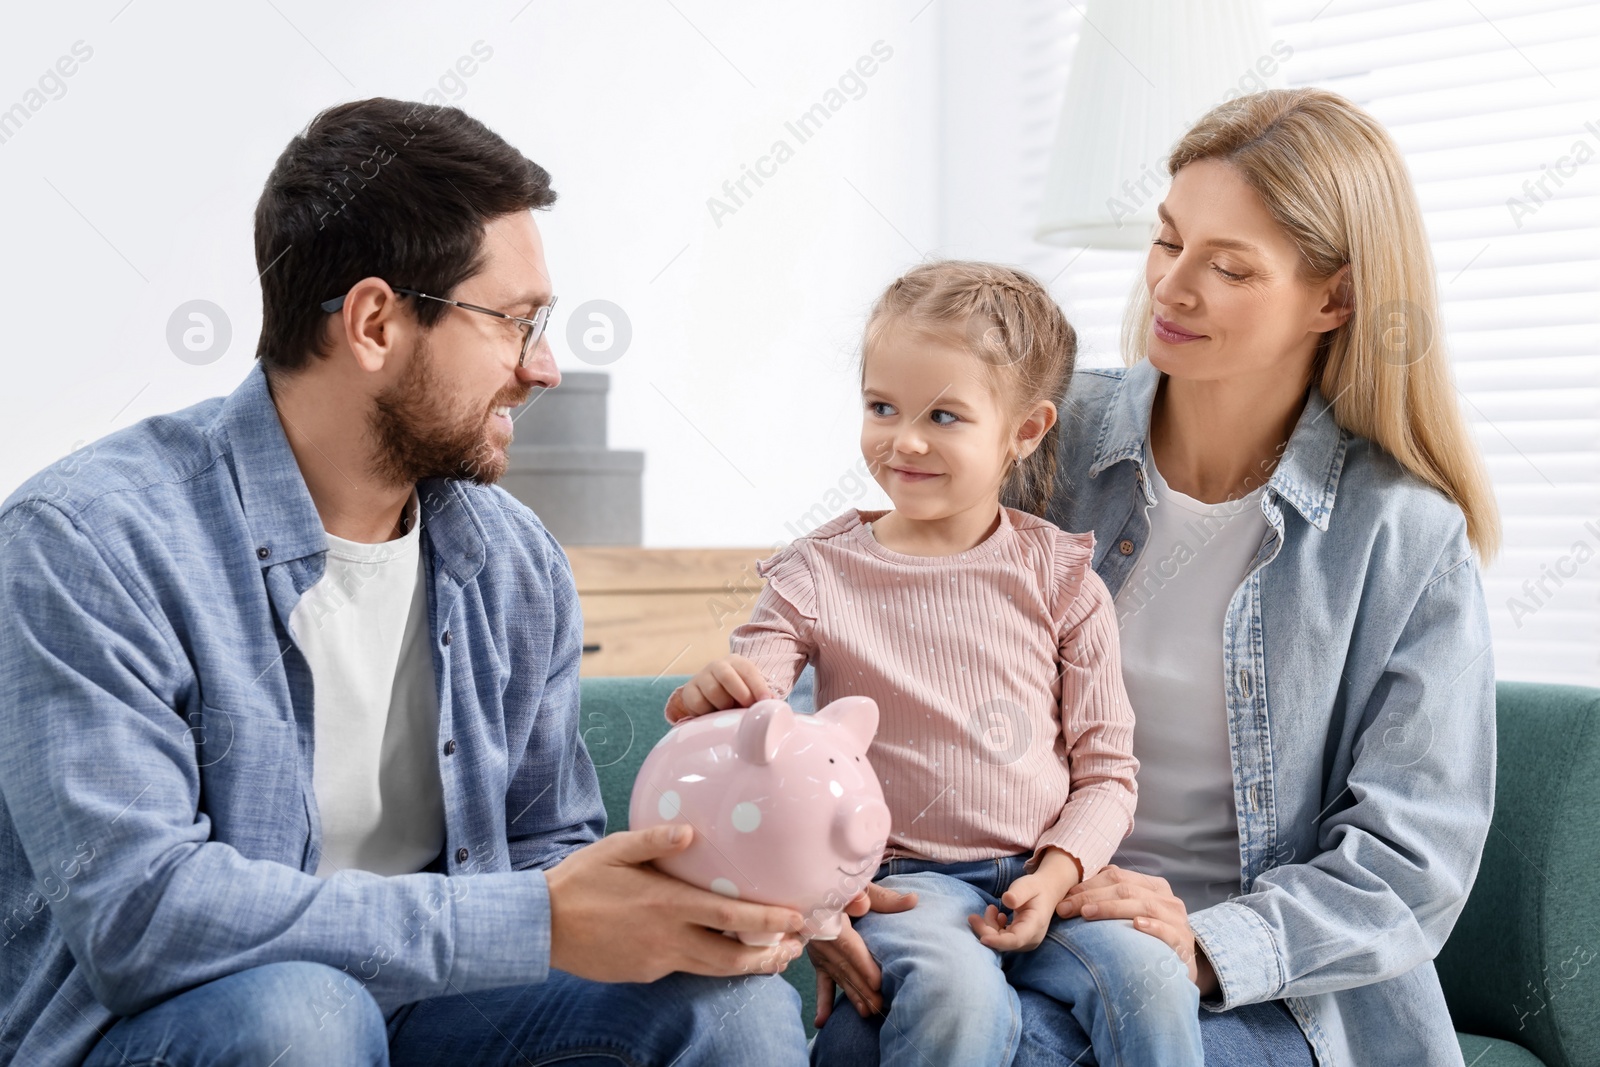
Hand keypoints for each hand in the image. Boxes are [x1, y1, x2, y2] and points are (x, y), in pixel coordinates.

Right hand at [546, 823, 805, 982]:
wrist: (541, 926)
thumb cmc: (579, 880)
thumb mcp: (615, 849)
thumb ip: (655, 840)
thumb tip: (690, 831)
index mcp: (667, 905)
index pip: (730, 917)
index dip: (769, 921)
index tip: (798, 919)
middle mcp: (668, 939)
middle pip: (731, 958)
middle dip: (770, 955)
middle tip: (798, 946)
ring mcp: (657, 961)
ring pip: (713, 970)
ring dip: (748, 965)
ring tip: (774, 956)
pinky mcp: (644, 973)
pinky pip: (685, 968)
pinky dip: (712, 962)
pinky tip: (721, 950)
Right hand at [662, 654, 772, 721]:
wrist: (713, 697)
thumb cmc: (739, 697)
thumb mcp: (751, 693)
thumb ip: (761, 697)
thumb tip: (773, 706)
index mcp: (737, 663)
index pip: (748, 670)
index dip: (758, 686)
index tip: (766, 701)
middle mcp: (717, 666)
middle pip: (727, 677)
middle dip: (740, 694)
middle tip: (747, 708)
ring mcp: (701, 677)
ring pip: (713, 691)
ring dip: (724, 705)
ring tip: (728, 712)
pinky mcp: (689, 691)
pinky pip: (698, 703)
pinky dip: (707, 712)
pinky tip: (713, 714)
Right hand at [808, 882, 917, 1026]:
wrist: (808, 884)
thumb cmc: (838, 881)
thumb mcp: (860, 883)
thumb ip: (883, 897)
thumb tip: (911, 901)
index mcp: (830, 918)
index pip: (849, 946)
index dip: (862, 965)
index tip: (877, 983)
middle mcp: (821, 938)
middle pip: (844, 967)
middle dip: (861, 988)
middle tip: (880, 1007)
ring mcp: (818, 950)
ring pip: (836, 976)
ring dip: (850, 995)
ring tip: (866, 1014)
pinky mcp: (817, 958)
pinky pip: (820, 981)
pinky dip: (822, 1001)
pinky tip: (822, 1022)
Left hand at [969, 847, 1081, 952]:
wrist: (1045, 893)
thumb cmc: (1035, 888)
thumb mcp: (1027, 885)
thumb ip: (1018, 893)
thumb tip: (1007, 900)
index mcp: (1035, 925)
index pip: (1016, 940)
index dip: (998, 941)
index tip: (982, 938)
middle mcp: (1031, 938)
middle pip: (1004, 943)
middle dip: (986, 930)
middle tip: (973, 916)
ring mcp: (1025, 941)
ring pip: (1000, 941)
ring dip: (989, 927)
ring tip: (991, 908)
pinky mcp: (1018, 940)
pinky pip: (1001, 939)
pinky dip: (993, 928)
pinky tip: (997, 915)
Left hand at [1056, 863, 1218, 995]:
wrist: (1183, 968)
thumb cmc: (1149, 939)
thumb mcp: (1133, 913)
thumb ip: (1111, 899)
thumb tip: (1071, 894)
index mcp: (1153, 886)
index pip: (1116, 877)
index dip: (1087, 885)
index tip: (1063, 898)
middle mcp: (1167, 899)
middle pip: (1125, 889)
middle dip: (1090, 897)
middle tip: (1065, 909)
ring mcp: (1178, 920)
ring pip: (1143, 906)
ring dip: (1111, 908)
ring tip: (1087, 914)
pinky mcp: (1184, 942)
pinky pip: (1168, 931)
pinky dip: (1152, 926)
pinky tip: (1136, 926)